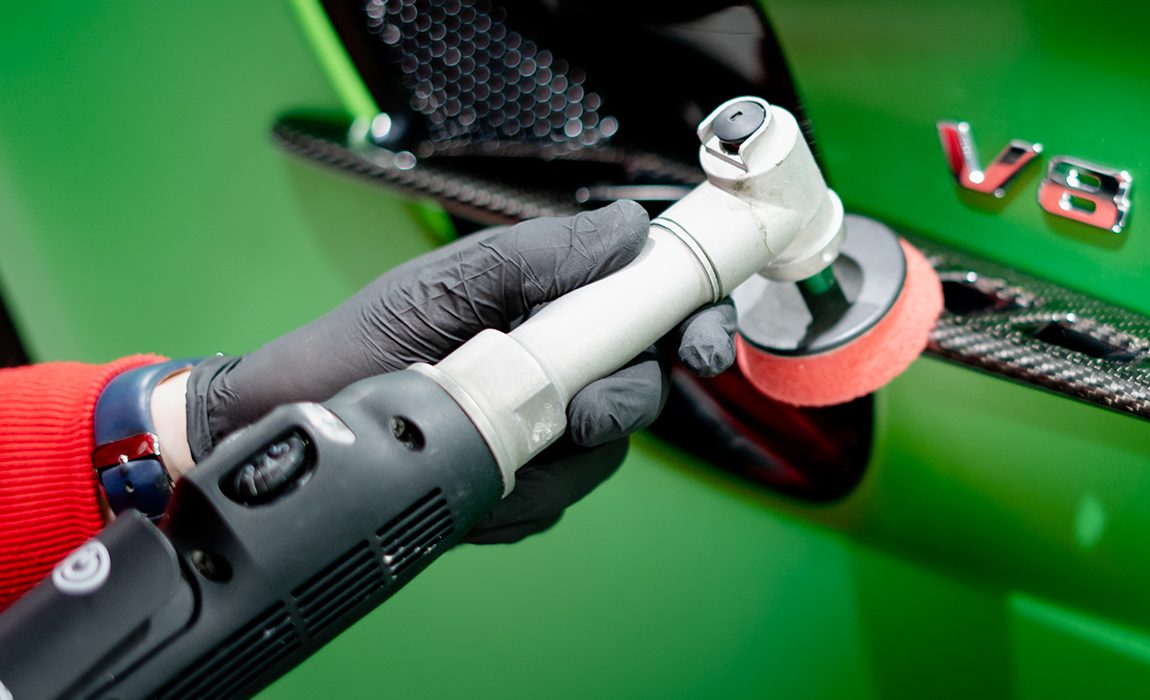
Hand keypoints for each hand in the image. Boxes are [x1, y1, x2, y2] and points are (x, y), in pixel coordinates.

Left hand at [180, 201, 734, 541]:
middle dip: (628, 399)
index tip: (703, 342)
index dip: (697, 321)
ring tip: (492, 438)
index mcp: (560, 308)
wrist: (293, 419)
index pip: (657, 310)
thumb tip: (632, 227)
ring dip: (560, 452)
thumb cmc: (365, 338)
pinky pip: (557, 502)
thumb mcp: (455, 280)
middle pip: (649, 387)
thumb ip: (545, 254)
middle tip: (587, 409)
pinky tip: (474, 478)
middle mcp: (563, 369)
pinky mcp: (523, 493)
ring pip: (607, 453)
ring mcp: (546, 434)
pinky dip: (520, 493)